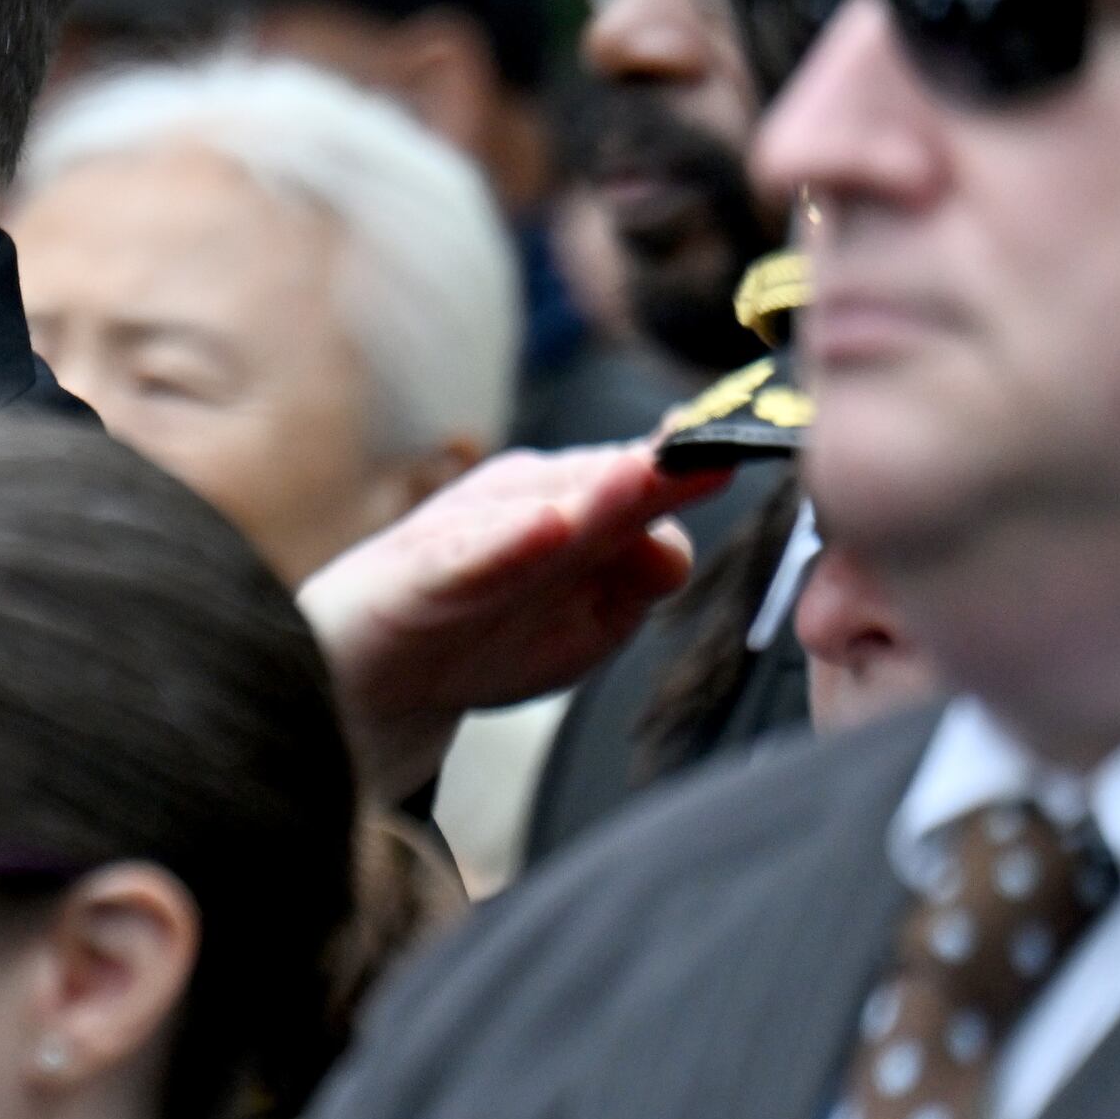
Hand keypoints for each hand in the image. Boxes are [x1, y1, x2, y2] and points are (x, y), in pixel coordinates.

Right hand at [297, 443, 725, 803]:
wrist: (369, 671)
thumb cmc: (485, 630)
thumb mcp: (585, 619)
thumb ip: (636, 581)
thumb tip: (672, 552)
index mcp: (574, 506)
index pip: (645, 481)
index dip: (694, 465)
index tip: (749, 446)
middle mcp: (523, 502)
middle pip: (603, 484)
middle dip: (658, 470)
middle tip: (715, 450)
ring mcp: (471, 532)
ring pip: (541, 507)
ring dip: (594, 491)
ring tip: (640, 478)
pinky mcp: (421, 573)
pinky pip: (466, 553)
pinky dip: (505, 540)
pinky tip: (542, 529)